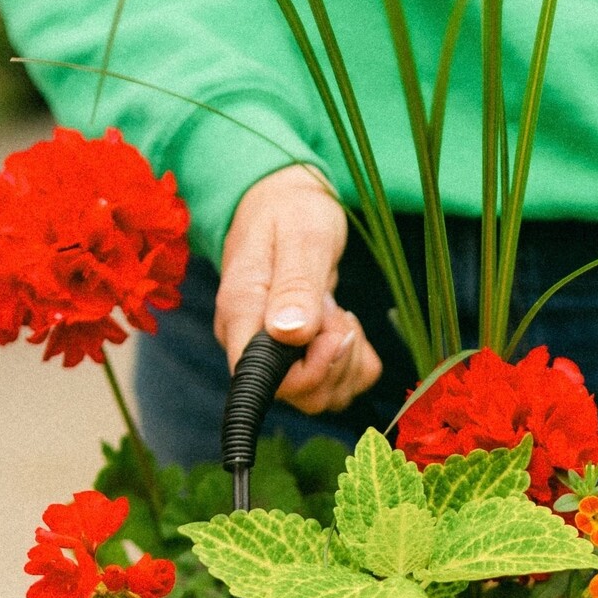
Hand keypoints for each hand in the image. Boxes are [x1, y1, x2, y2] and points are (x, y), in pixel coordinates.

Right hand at [216, 165, 382, 413]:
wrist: (286, 203)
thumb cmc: (290, 211)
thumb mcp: (300, 234)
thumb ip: (295, 285)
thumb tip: (288, 334)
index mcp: (241, 313)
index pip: (263, 378)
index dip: (308, 370)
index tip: (333, 329)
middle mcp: (251, 342)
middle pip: (297, 394)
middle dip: (335, 362)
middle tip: (341, 313)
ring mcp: (274, 354)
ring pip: (319, 395)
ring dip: (347, 362)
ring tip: (341, 315)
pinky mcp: (299, 355)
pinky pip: (335, 384)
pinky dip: (355, 364)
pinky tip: (349, 328)